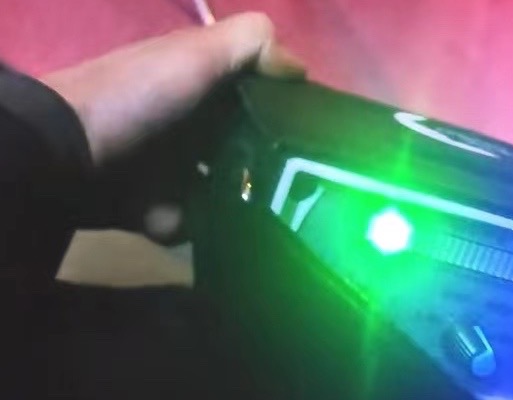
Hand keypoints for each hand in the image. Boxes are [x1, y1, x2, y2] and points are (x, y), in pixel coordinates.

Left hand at [40, 12, 304, 241]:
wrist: (64, 155)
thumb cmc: (138, 99)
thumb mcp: (197, 54)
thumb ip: (251, 45)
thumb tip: (301, 69)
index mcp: (203, 86)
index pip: (257, 97)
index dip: (284, 114)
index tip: (308, 139)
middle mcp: (190, 123)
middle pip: (245, 149)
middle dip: (265, 169)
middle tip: (289, 189)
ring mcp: (170, 166)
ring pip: (220, 191)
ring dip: (231, 203)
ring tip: (247, 214)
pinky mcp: (152, 202)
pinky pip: (187, 218)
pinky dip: (184, 220)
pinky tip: (180, 214)